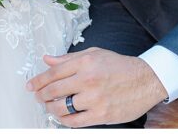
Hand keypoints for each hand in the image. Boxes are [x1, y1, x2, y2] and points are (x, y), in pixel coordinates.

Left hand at [27, 47, 165, 127]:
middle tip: (38, 97)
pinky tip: (63, 116)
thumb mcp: (95, 54)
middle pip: (54, 90)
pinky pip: (74, 122)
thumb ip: (69, 58)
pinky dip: (64, 120)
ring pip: (61, 108)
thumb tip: (47, 59)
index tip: (31, 86)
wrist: (146, 80)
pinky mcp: (101, 115)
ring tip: (50, 106)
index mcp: (86, 62)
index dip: (39, 80)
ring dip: (51, 108)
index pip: (54, 72)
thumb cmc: (120, 67)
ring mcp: (95, 99)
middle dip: (42, 95)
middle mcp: (89, 79)